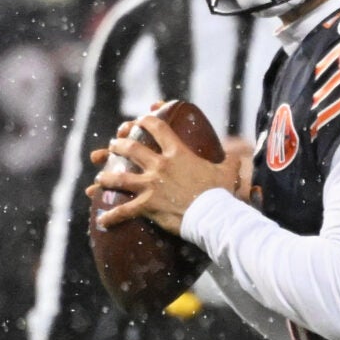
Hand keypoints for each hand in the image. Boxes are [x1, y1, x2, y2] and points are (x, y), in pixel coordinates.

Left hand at [89, 104, 243, 235]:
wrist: (214, 215)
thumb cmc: (221, 193)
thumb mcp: (228, 172)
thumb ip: (230, 161)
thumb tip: (239, 155)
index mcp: (178, 153)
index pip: (157, 127)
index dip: (145, 120)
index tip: (140, 120)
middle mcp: (160, 166)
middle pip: (130, 148)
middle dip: (118, 144)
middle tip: (114, 145)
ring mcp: (150, 186)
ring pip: (118, 177)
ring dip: (106, 176)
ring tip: (100, 176)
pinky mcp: (147, 205)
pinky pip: (124, 210)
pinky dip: (111, 216)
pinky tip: (101, 219)